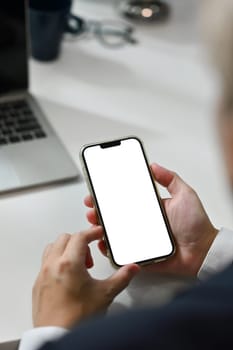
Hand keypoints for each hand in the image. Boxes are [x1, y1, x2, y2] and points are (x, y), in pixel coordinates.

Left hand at [32, 226, 138, 327]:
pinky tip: (68, 277)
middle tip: (90, 256)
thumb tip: (132, 268)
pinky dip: (57, 261)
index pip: (80, 237)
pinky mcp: (38, 284)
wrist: (57, 337)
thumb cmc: (76, 319)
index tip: (98, 233)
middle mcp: (53, 265)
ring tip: (78, 265)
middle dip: (79, 242)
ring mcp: (43, 274)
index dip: (91, 232)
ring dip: (66, 250)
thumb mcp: (105, 294)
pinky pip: (46, 262)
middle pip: (65, 238)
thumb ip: (121, 277)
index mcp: (69, 264)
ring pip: (52, 248)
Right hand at [84, 164, 217, 276]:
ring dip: (101, 228)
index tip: (98, 191)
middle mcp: (142, 223)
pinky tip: (103, 243)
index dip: (110, 196)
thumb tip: (154, 165)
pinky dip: (110, 249)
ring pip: (115, 233)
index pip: (125, 200)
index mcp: (149, 209)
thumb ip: (170, 179)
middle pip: (116, 216)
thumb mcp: (184, 194)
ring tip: (94, 223)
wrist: (203, 251)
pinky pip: (122, 253)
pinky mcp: (141, 255)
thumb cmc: (196, 224)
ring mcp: (140, 239)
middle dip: (99, 211)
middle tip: (91, 206)